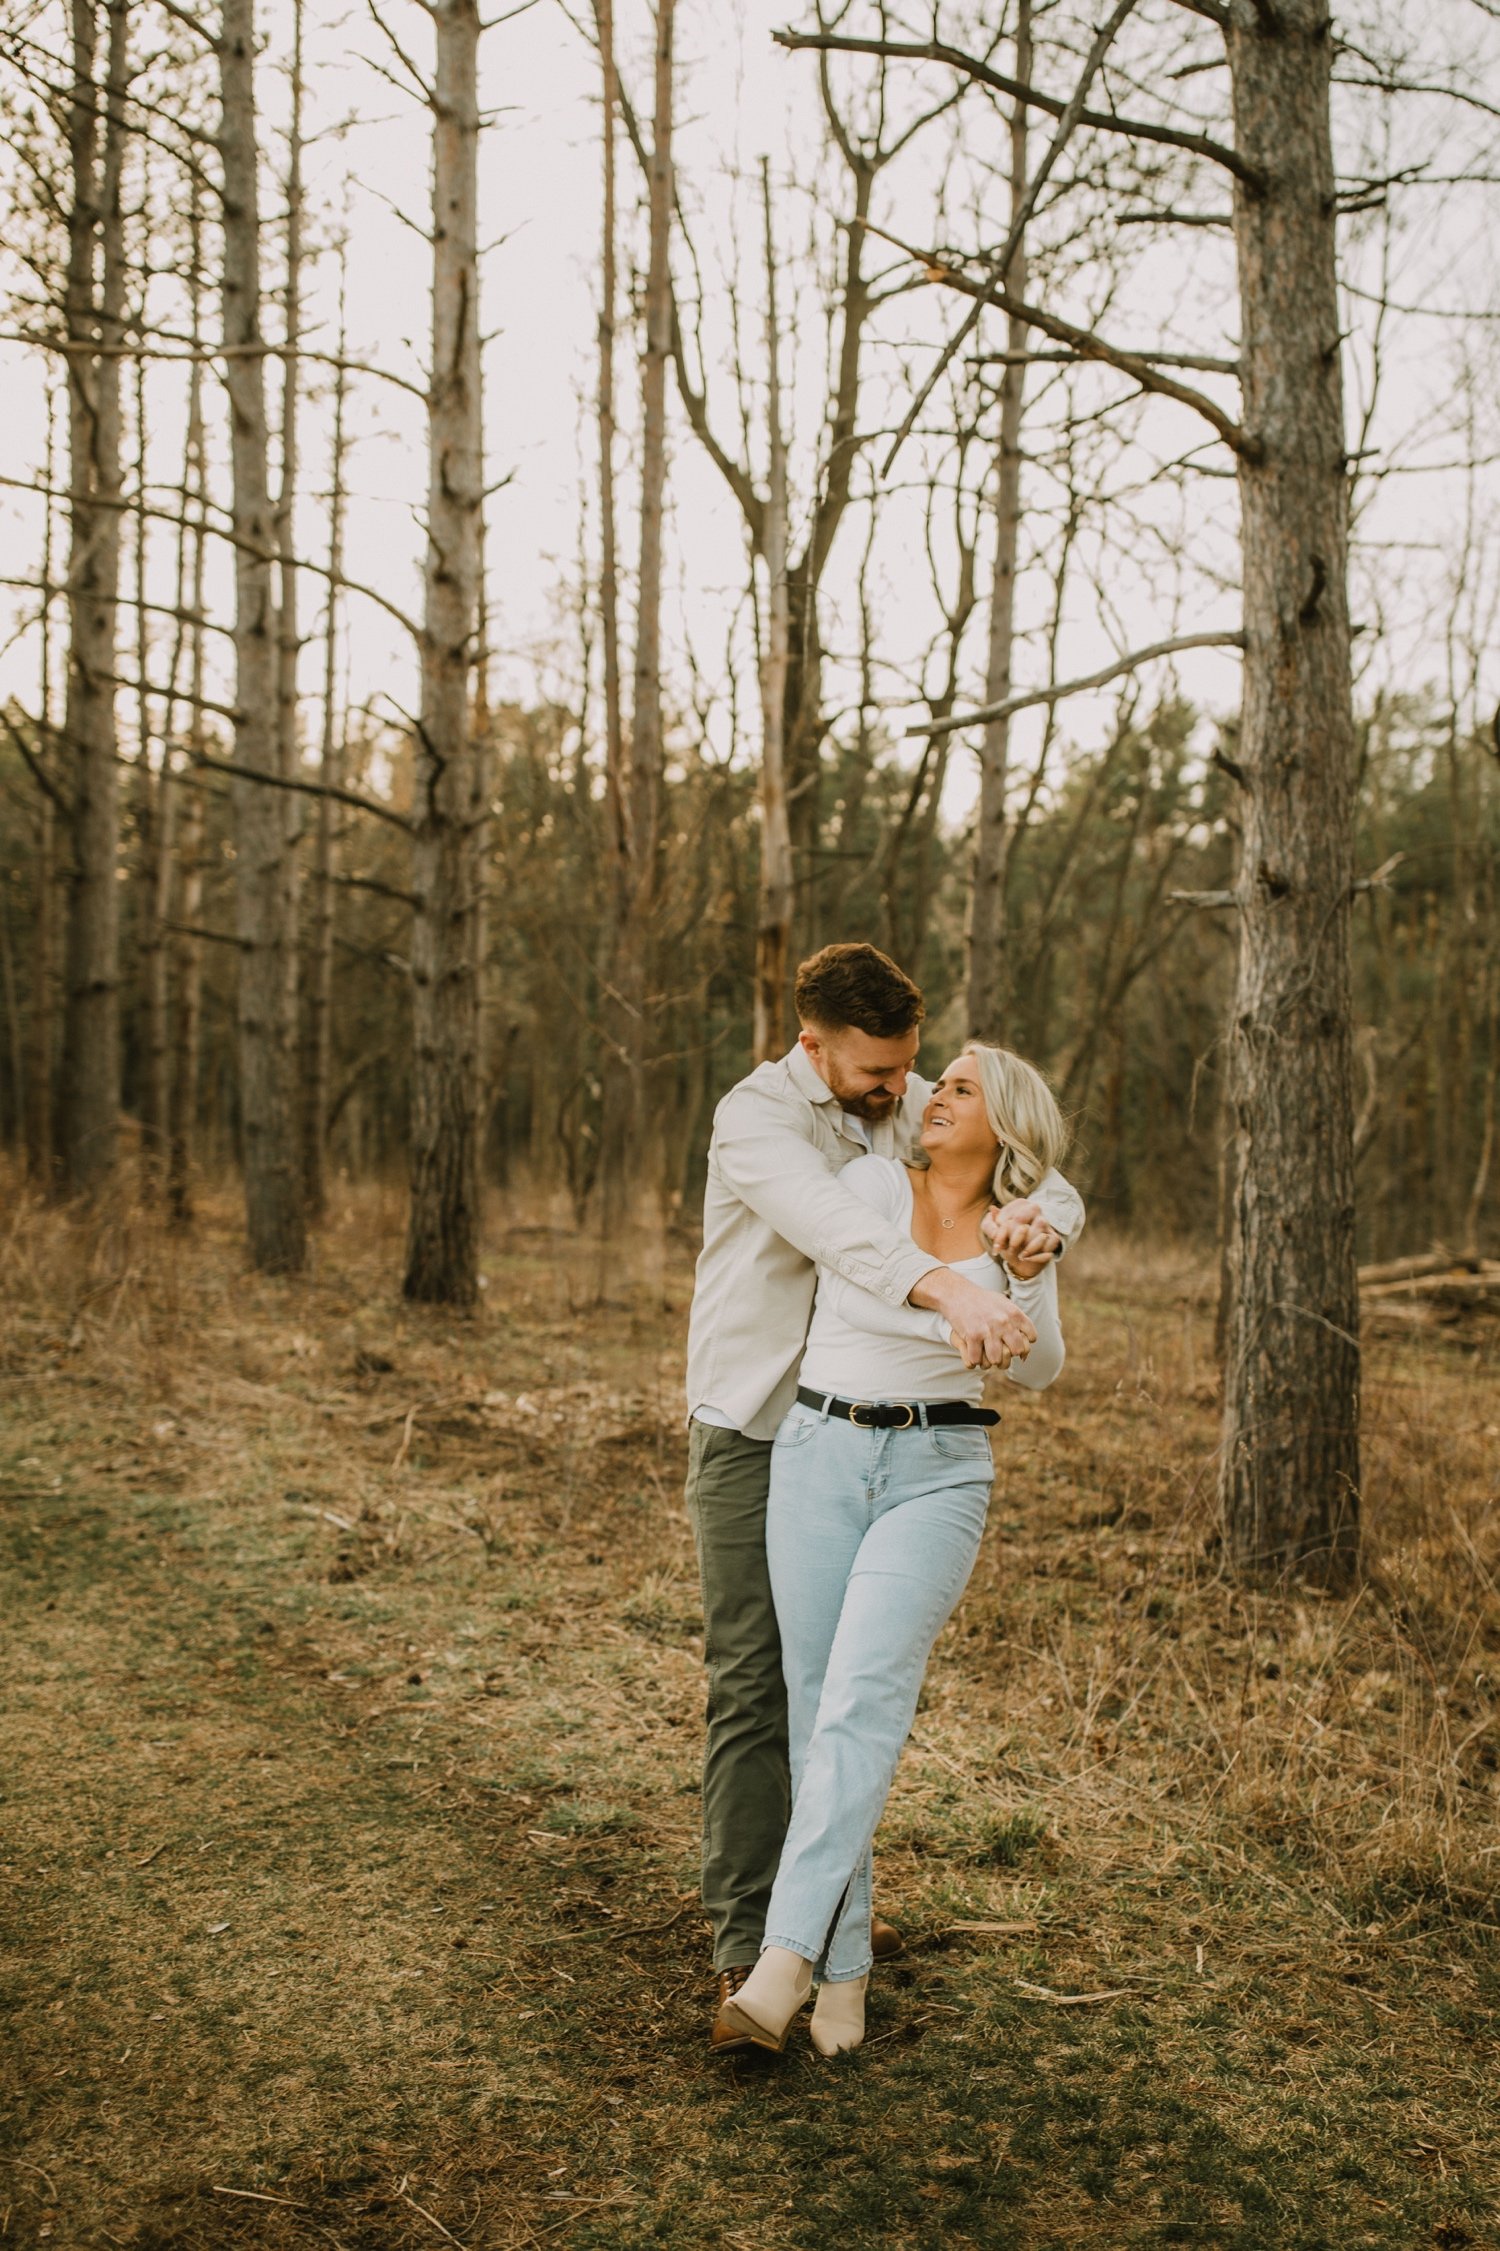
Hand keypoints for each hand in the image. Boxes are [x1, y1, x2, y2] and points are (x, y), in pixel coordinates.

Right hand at [914, 1266, 1035, 1368]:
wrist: (957, 1292)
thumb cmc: (982, 1300)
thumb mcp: (1004, 1303)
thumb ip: (1017, 1320)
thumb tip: (1030, 1340)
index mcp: (1014, 1314)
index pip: (1031, 1337)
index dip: (1024, 1344)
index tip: (1014, 1344)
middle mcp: (1004, 1322)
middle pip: (1017, 1351)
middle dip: (1009, 1355)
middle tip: (1000, 1354)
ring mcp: (988, 1330)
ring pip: (997, 1360)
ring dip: (991, 1360)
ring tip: (986, 1357)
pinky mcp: (972, 1336)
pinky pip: (976, 1360)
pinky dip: (974, 1360)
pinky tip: (973, 1354)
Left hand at [982, 1198, 1060, 1279]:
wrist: (1021, 1258)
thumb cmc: (1007, 1241)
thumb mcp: (994, 1233)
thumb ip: (989, 1224)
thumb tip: (992, 1210)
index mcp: (1020, 1204)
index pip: (1008, 1218)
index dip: (1000, 1235)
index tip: (996, 1246)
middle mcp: (1034, 1209)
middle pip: (1021, 1221)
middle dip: (1013, 1239)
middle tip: (1008, 1250)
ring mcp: (1045, 1222)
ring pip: (1038, 1232)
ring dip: (1028, 1248)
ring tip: (1020, 1256)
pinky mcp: (1053, 1236)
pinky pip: (1049, 1243)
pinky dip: (1039, 1254)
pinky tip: (1029, 1258)